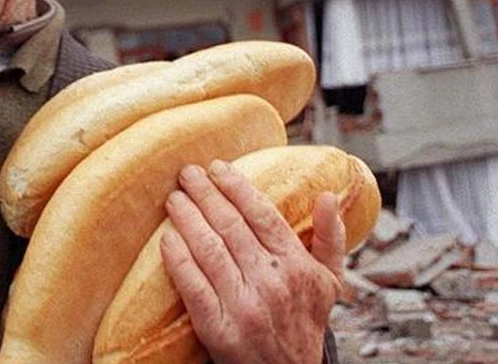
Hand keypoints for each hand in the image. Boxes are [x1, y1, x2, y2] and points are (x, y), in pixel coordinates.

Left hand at [161, 160, 344, 363]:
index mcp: (297, 266)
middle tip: (186, 173)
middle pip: (231, 226)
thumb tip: (328, 195)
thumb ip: (331, 237)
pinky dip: (177, 259)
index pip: (262, 215)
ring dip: (187, 219)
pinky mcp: (218, 329)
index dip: (236, 187)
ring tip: (174, 199)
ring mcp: (244, 306)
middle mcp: (271, 282)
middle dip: (205, 194)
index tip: (217, 167)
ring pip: (209, 249)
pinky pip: (193, 286)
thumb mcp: (329, 281)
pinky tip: (166, 239)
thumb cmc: (305, 323)